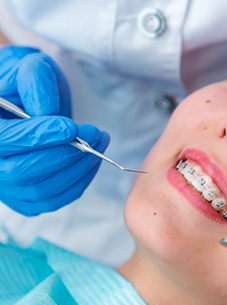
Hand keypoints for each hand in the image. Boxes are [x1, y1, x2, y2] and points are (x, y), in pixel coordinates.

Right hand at [0, 46, 109, 215]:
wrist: (25, 99)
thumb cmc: (25, 81)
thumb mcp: (29, 67)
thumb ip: (36, 84)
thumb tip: (49, 115)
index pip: (3, 140)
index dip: (37, 136)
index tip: (71, 128)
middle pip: (20, 171)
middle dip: (65, 153)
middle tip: (96, 133)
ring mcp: (3, 185)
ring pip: (41, 190)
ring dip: (79, 167)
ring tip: (100, 140)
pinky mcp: (23, 197)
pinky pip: (53, 199)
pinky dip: (78, 181)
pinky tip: (91, 158)